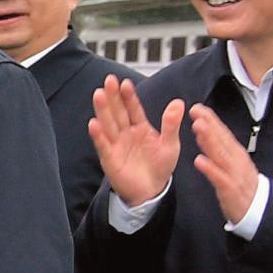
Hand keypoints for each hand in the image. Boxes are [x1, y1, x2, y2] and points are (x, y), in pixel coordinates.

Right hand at [88, 77, 183, 210]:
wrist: (151, 191)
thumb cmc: (160, 167)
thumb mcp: (170, 144)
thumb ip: (171, 124)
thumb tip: (178, 103)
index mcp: (140, 127)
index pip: (133, 108)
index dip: (128, 96)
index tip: (125, 83)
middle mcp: (125, 133)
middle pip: (117, 111)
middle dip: (112, 96)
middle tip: (108, 81)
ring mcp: (116, 144)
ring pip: (108, 124)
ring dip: (102, 110)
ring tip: (98, 95)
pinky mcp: (109, 158)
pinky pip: (102, 145)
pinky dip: (98, 135)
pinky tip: (94, 123)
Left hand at [185, 104, 260, 225]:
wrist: (258, 208)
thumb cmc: (242, 185)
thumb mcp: (231, 163)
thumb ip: (217, 149)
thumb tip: (204, 133)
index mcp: (235, 153)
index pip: (222, 133)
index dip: (211, 120)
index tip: (198, 108)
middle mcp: (235, 160)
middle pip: (221, 139)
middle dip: (209, 124)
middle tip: (197, 111)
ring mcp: (234, 173)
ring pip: (220, 154)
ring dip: (209, 139)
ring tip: (198, 127)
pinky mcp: (230, 188)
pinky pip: (219, 177)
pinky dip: (210, 168)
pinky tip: (199, 160)